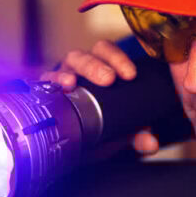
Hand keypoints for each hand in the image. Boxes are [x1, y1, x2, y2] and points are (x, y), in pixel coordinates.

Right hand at [40, 40, 161, 155]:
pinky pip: (45, 80)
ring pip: (68, 62)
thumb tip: (151, 144)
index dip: (119, 58)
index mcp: (101, 68)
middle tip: (108, 79)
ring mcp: (63, 75)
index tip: (130, 74)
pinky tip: (59, 89)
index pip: (109, 52)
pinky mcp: (45, 88)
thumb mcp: (118, 133)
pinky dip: (51, 82)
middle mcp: (82, 68)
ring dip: (71, 71)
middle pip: (88, 54)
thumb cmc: (97, 125)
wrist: (72, 142)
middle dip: (97, 65)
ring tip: (73, 82)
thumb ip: (137, 136)